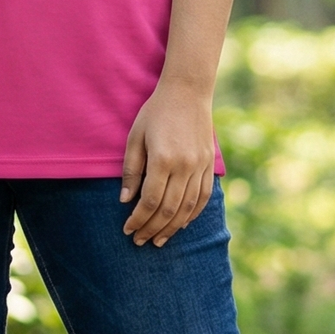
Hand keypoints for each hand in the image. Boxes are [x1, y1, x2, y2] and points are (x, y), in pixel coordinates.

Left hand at [120, 79, 215, 246]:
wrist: (188, 92)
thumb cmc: (155, 112)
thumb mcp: (135, 137)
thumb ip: (131, 170)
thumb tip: (125, 200)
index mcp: (163, 159)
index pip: (150, 201)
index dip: (138, 219)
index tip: (127, 229)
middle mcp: (184, 166)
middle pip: (169, 209)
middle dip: (152, 229)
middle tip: (139, 241)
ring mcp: (199, 166)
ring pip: (188, 208)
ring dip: (172, 228)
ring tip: (159, 240)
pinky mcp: (208, 165)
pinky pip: (203, 197)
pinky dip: (192, 215)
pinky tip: (181, 225)